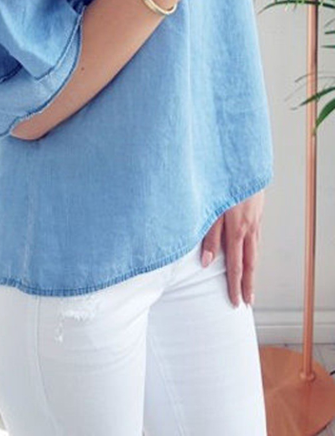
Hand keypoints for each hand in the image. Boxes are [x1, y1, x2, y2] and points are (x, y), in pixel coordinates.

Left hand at [200, 189, 264, 307]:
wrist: (242, 160)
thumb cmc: (220, 180)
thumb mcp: (210, 207)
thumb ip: (208, 235)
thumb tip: (206, 262)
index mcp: (236, 229)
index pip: (236, 265)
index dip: (235, 285)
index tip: (236, 302)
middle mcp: (249, 227)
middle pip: (250, 262)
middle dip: (248, 284)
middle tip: (247, 302)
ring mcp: (255, 219)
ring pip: (255, 250)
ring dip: (252, 269)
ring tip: (250, 283)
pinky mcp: (257, 211)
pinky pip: (255, 236)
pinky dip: (253, 250)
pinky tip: (250, 253)